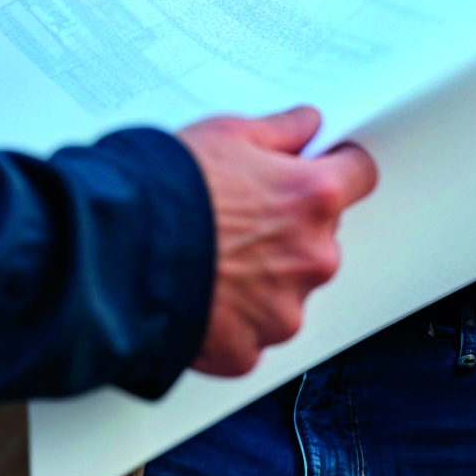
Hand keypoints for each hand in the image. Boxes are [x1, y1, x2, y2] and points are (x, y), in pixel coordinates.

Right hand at [177, 107, 378, 376]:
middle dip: (288, 229)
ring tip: (211, 260)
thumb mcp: (226, 133)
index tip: (321, 167)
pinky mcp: (248, 350)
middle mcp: (311, 258)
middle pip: (319, 238)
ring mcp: (282, 311)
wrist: (117, 256)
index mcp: (314, 199)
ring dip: (262, 278)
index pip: (358, 175)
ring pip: (286, 289)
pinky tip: (199, 295)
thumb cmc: (167, 193)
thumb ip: (279, 130)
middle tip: (239, 218)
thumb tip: (305, 125)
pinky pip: (250, 332)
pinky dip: (230, 319)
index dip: (337, 167)